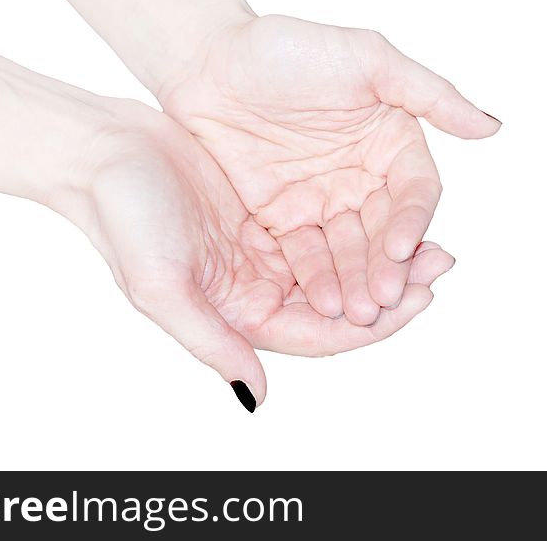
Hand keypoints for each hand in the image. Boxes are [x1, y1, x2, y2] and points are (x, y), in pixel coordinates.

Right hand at [70, 103, 454, 408]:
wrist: (105, 150)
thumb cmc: (123, 215)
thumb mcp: (162, 284)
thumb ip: (211, 342)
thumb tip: (257, 395)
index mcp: (238, 315)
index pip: (321, 335)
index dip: (374, 326)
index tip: (419, 299)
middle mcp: (256, 290)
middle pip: (340, 303)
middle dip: (392, 289)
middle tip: (441, 262)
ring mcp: (263, 252)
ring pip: (340, 265)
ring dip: (382, 256)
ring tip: (430, 239)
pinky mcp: (265, 214)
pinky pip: (325, 227)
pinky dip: (359, 223)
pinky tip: (390, 210)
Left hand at [156, 15, 499, 324]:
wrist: (207, 61)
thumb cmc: (288, 47)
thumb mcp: (365, 59)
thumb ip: (429, 94)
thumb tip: (492, 127)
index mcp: (391, 142)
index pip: (414, 192)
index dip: (411, 222)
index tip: (400, 247)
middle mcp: (362, 177)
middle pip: (383, 231)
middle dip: (385, 267)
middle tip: (383, 300)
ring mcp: (322, 201)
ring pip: (348, 251)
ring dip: (356, 282)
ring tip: (358, 313)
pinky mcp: (281, 219)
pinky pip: (304, 255)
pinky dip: (315, 279)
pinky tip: (323, 303)